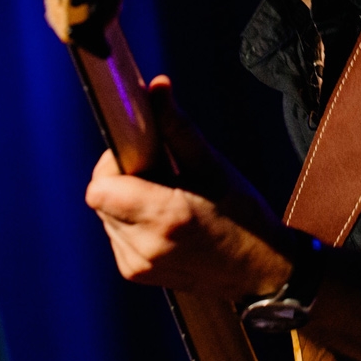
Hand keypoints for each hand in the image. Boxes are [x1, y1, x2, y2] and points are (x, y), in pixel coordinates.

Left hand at [85, 75, 292, 298]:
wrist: (261, 271)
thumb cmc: (243, 216)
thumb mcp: (214, 166)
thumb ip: (178, 127)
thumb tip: (157, 87)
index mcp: (164, 216)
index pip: (99, 187)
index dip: (113, 165)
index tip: (141, 155)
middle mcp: (145, 246)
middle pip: (101, 199)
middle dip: (124, 179)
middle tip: (161, 173)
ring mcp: (139, 265)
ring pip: (107, 216)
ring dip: (127, 201)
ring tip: (166, 197)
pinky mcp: (137, 273)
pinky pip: (118, 235)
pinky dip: (133, 222)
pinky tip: (164, 219)